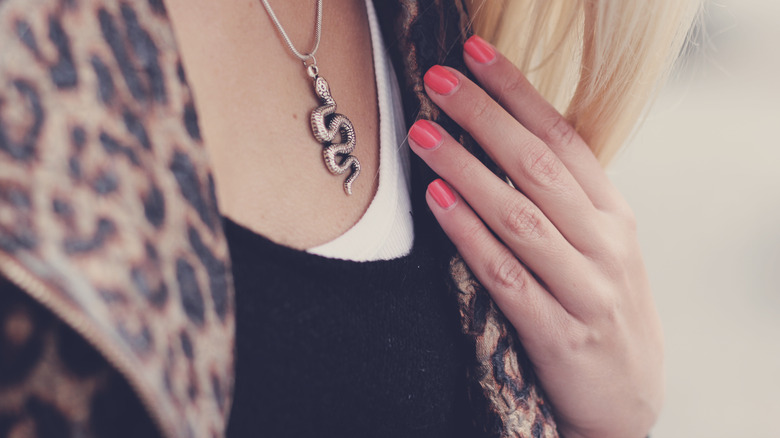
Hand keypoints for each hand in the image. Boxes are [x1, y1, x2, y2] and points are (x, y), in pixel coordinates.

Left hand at [407, 36, 663, 437]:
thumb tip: (501, 140)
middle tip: (439, 81)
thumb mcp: (599, 247)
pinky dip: (471, 237)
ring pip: (521, 217)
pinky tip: (439, 203)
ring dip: (468, 170)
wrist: (627, 399)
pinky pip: (507, 276)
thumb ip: (562, 199)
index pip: (564, 138)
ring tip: (424, 135)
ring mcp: (586, 290)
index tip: (477, 56)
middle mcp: (605, 244)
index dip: (519, 94)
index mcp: (614, 214)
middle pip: (539, 168)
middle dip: (486, 118)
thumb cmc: (601, 307)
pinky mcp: (560, 334)